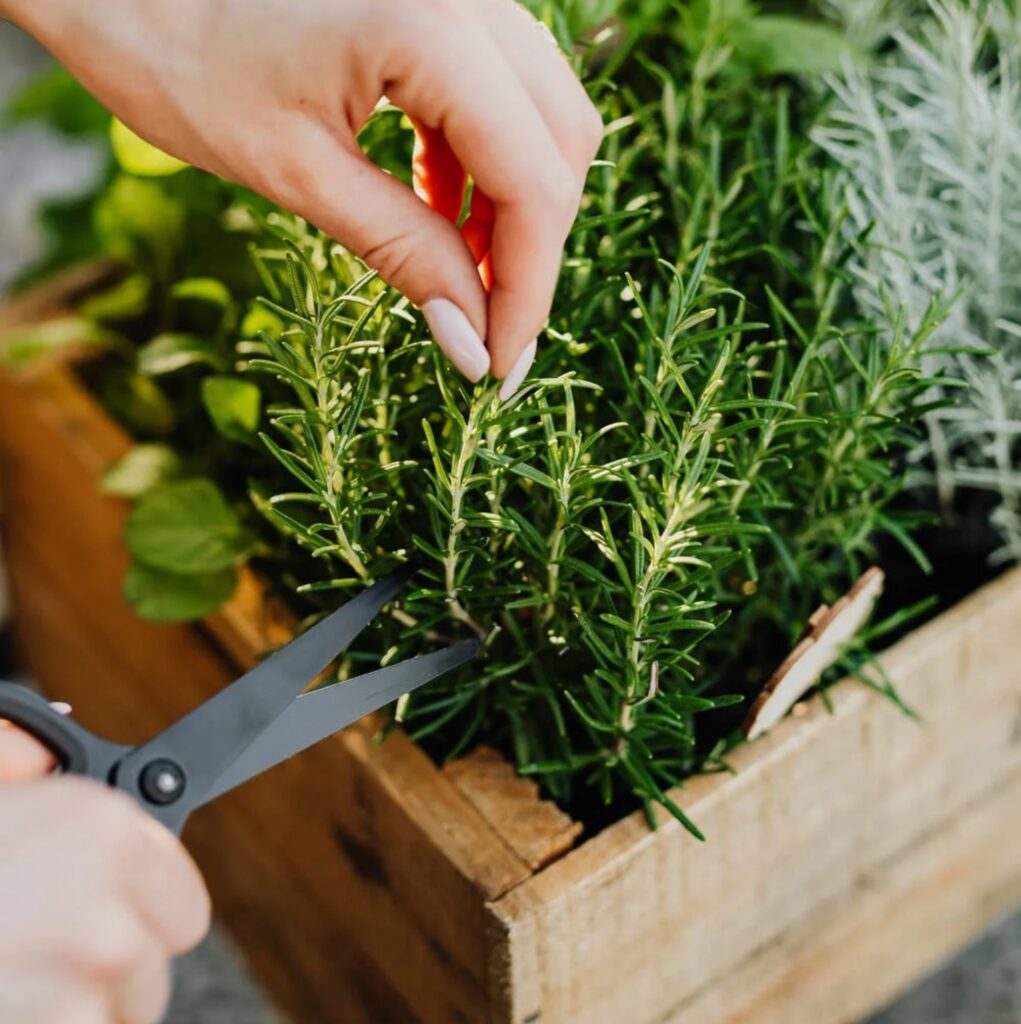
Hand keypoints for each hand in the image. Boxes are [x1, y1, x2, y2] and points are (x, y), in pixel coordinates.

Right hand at [0, 724, 209, 1023]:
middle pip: (149, 971)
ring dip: (68, 1014)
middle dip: (99, 972)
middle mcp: (109, 909)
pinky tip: (2, 1004)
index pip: (185, 906)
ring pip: (115, 1019)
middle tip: (26, 952)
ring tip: (4, 981)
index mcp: (103, 830)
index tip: (92, 915)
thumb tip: (51, 749)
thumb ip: (15, 756)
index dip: (138, 915)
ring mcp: (84, 985)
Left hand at [7, 0, 602, 395]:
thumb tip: (471, 341)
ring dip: (514, 210)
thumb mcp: (295, 174)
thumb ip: (401, 252)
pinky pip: (503, 98)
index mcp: (429, 25)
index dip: (528, 287)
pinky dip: (485, 169)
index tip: (501, 363)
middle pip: (560, 145)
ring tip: (458, 274)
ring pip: (543, 119)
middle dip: (531, 250)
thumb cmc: (176, 58)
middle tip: (486, 329)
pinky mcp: (443, 9)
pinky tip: (443, 215)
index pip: (532, 181)